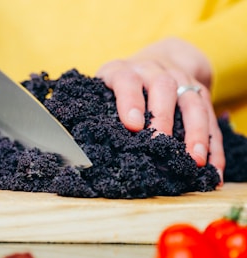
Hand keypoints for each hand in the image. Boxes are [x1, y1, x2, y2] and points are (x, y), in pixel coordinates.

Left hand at [97, 37, 224, 182]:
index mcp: (127, 71)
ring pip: (193, 103)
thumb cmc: (125, 81)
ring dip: (196, 133)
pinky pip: (211, 117)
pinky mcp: (200, 93)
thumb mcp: (107, 84)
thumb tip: (74, 139)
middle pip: (163, 89)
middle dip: (163, 118)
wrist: (159, 58)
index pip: (126, 81)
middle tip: (161, 145)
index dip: (129, 101)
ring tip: (195, 160)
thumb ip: (97, 105)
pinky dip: (214, 144)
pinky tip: (214, 167)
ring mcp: (182, 80)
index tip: (132, 125)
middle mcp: (156, 71)